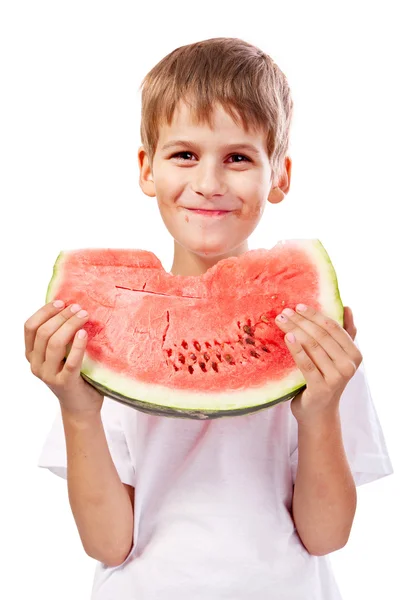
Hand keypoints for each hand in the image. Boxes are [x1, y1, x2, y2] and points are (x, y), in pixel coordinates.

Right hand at [24, 300, 103, 418]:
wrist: (80, 407)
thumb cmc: (75, 375)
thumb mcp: (61, 354)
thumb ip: (60, 336)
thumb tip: (72, 307)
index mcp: (32, 355)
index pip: (30, 327)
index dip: (44, 311)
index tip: (61, 302)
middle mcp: (36, 365)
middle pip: (43, 333)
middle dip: (61, 316)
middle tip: (78, 308)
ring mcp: (49, 375)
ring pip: (54, 344)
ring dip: (70, 325)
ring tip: (84, 316)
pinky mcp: (65, 383)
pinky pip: (70, 361)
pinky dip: (78, 345)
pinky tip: (84, 333)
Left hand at [274, 304, 361, 423]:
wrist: (318, 413)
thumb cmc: (325, 379)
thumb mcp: (337, 357)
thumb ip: (345, 333)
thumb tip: (348, 307)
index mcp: (355, 354)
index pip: (334, 327)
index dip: (315, 315)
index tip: (298, 306)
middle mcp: (349, 366)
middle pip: (321, 335)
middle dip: (301, 321)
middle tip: (284, 311)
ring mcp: (336, 378)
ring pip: (312, 347)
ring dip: (294, 330)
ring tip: (280, 320)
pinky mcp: (321, 388)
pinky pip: (306, 364)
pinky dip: (296, 349)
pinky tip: (287, 337)